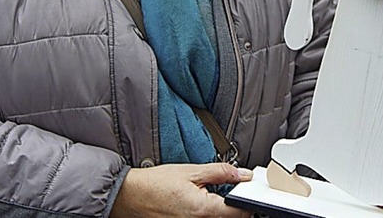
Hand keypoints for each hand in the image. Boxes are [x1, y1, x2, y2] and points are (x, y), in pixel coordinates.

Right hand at [109, 162, 252, 217]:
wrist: (133, 197)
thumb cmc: (157, 184)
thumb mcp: (192, 171)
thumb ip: (220, 172)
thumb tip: (242, 175)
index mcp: (203, 210)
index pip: (239, 211)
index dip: (248, 199)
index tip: (249, 188)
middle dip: (236, 205)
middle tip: (232, 188)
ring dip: (223, 209)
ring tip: (215, 194)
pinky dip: (211, 211)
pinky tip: (205, 201)